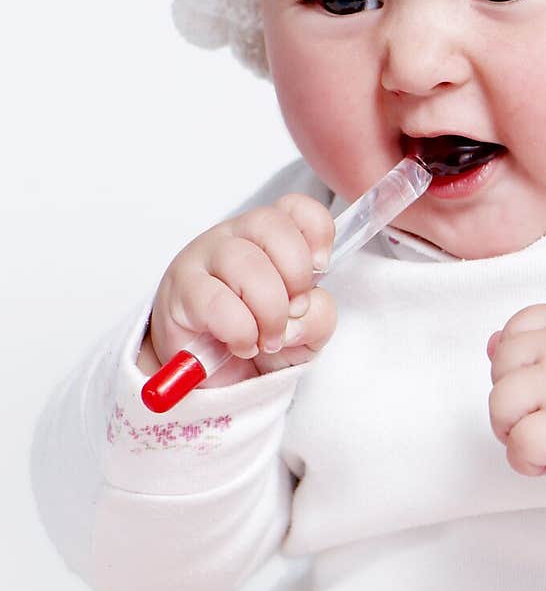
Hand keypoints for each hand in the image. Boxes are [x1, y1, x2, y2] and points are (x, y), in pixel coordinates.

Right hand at [140, 194, 337, 384]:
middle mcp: (236, 238)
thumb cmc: (259, 343)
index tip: (320, 268)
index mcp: (270, 237)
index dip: (317, 232)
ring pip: (246, 262)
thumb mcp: (305, 333)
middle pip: (272, 226)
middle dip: (295, 276)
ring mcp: (203, 259)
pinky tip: (240, 344)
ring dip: (269, 311)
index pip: (296, 208)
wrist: (214, 383)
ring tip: (266, 339)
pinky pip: (216, 302)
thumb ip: (318, 316)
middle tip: (293, 313)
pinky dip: (239, 330)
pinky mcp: (180, 291)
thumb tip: (300, 312)